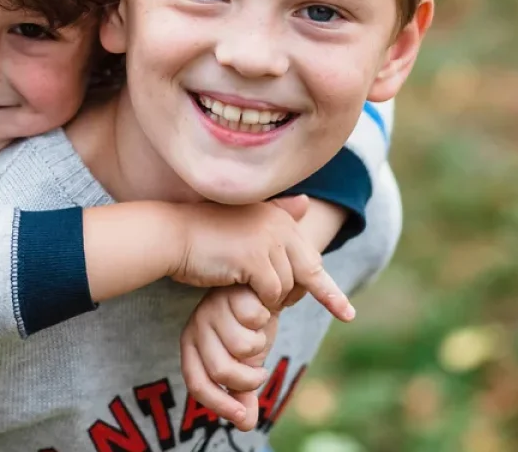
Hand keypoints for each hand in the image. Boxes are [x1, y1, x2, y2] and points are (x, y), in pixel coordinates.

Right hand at [168, 196, 354, 321]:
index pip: (311, 256)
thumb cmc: (203, 234)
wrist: (171, 236)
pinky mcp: (255, 258)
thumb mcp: (244, 224)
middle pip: (307, 271)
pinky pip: (271, 293)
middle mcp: (279, 223)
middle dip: (312, 295)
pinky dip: (259, 301)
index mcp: (279, 214)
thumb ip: (275, 216)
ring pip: (288, 286)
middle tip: (312, 310)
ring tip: (245, 292)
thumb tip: (306, 202)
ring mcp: (268, 239)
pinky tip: (240, 294)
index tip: (347, 314)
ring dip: (270, 298)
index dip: (327, 289)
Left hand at [180, 285, 276, 430]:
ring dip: (260, 344)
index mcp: (193, 347)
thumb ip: (242, 393)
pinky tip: (264, 309)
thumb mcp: (245, 365)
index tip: (243, 418)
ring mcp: (212, 309)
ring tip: (259, 332)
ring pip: (242, 347)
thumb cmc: (249, 330)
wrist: (261, 292)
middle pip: (222, 370)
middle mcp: (197, 328)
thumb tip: (246, 426)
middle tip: (262, 371)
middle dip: (250, 378)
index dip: (219, 405)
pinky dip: (265, 319)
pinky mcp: (231, 292)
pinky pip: (254, 319)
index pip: (197, 384)